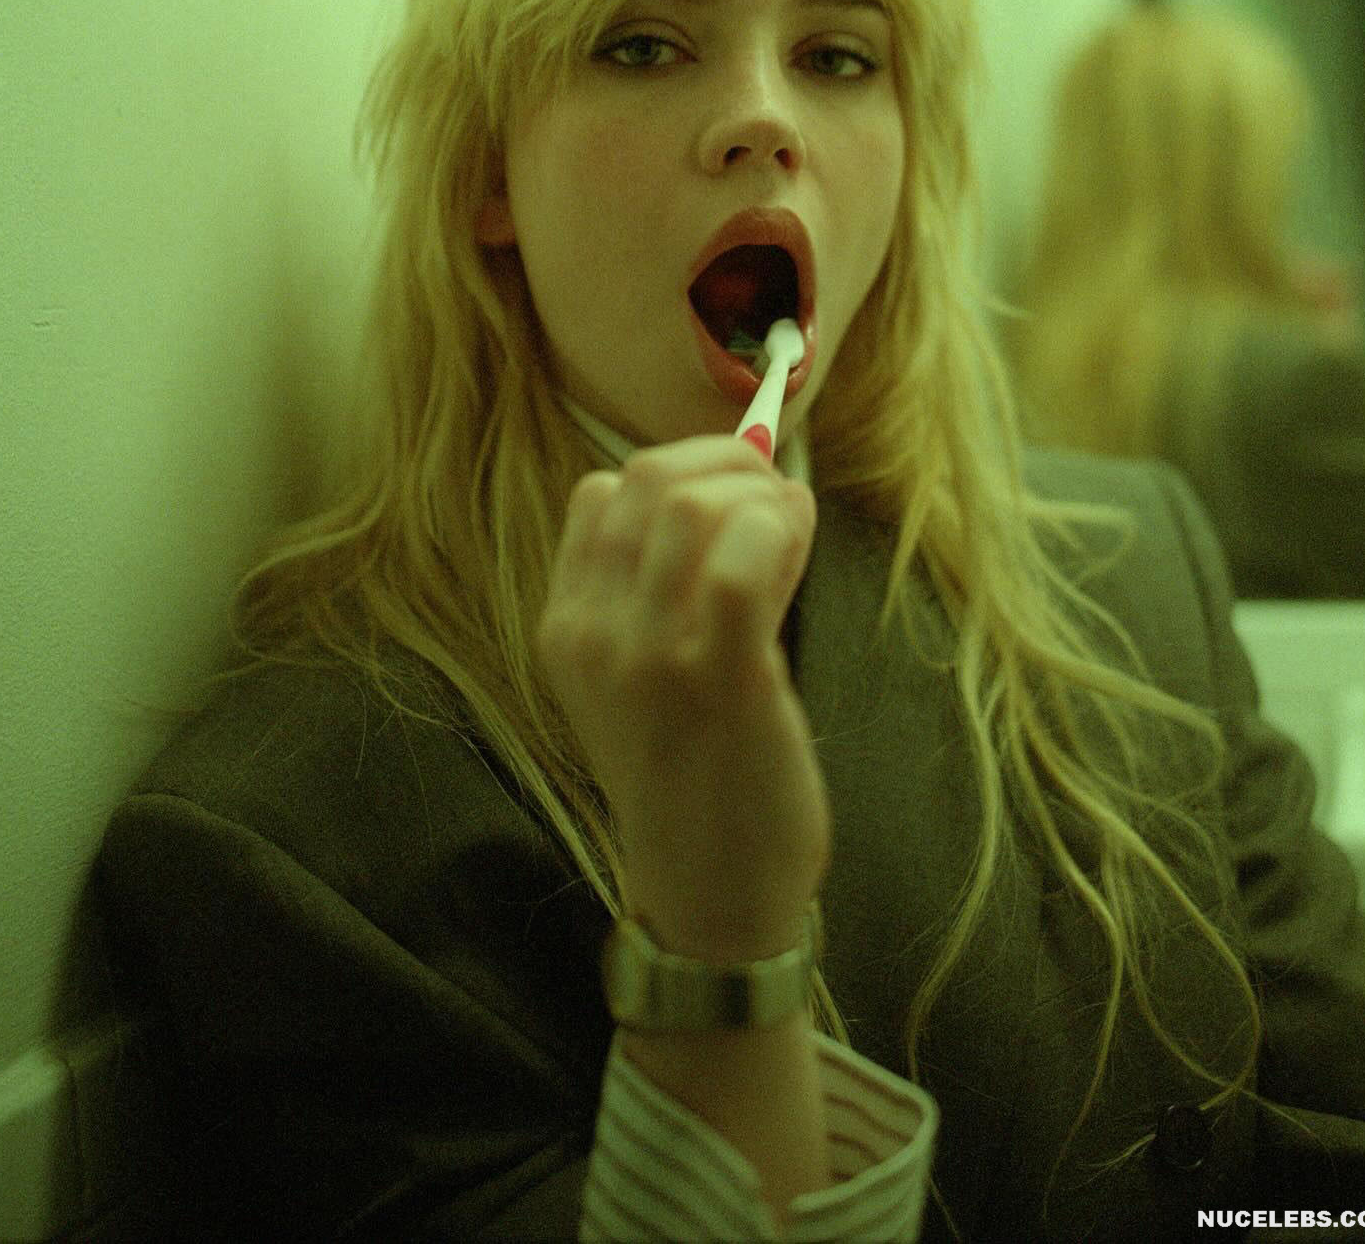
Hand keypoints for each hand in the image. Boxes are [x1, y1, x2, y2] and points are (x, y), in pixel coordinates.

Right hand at [536, 434, 827, 961]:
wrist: (710, 895)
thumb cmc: (699, 774)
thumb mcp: (644, 677)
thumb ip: (669, 586)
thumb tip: (752, 480)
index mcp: (566, 628)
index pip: (603, 494)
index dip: (681, 476)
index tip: (735, 510)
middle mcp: (593, 634)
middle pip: (649, 478)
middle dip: (730, 468)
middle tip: (778, 510)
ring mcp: (649, 655)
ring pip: (696, 502)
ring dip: (765, 501)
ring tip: (793, 543)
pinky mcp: (719, 678)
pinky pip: (744, 557)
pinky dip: (782, 533)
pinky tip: (798, 558)